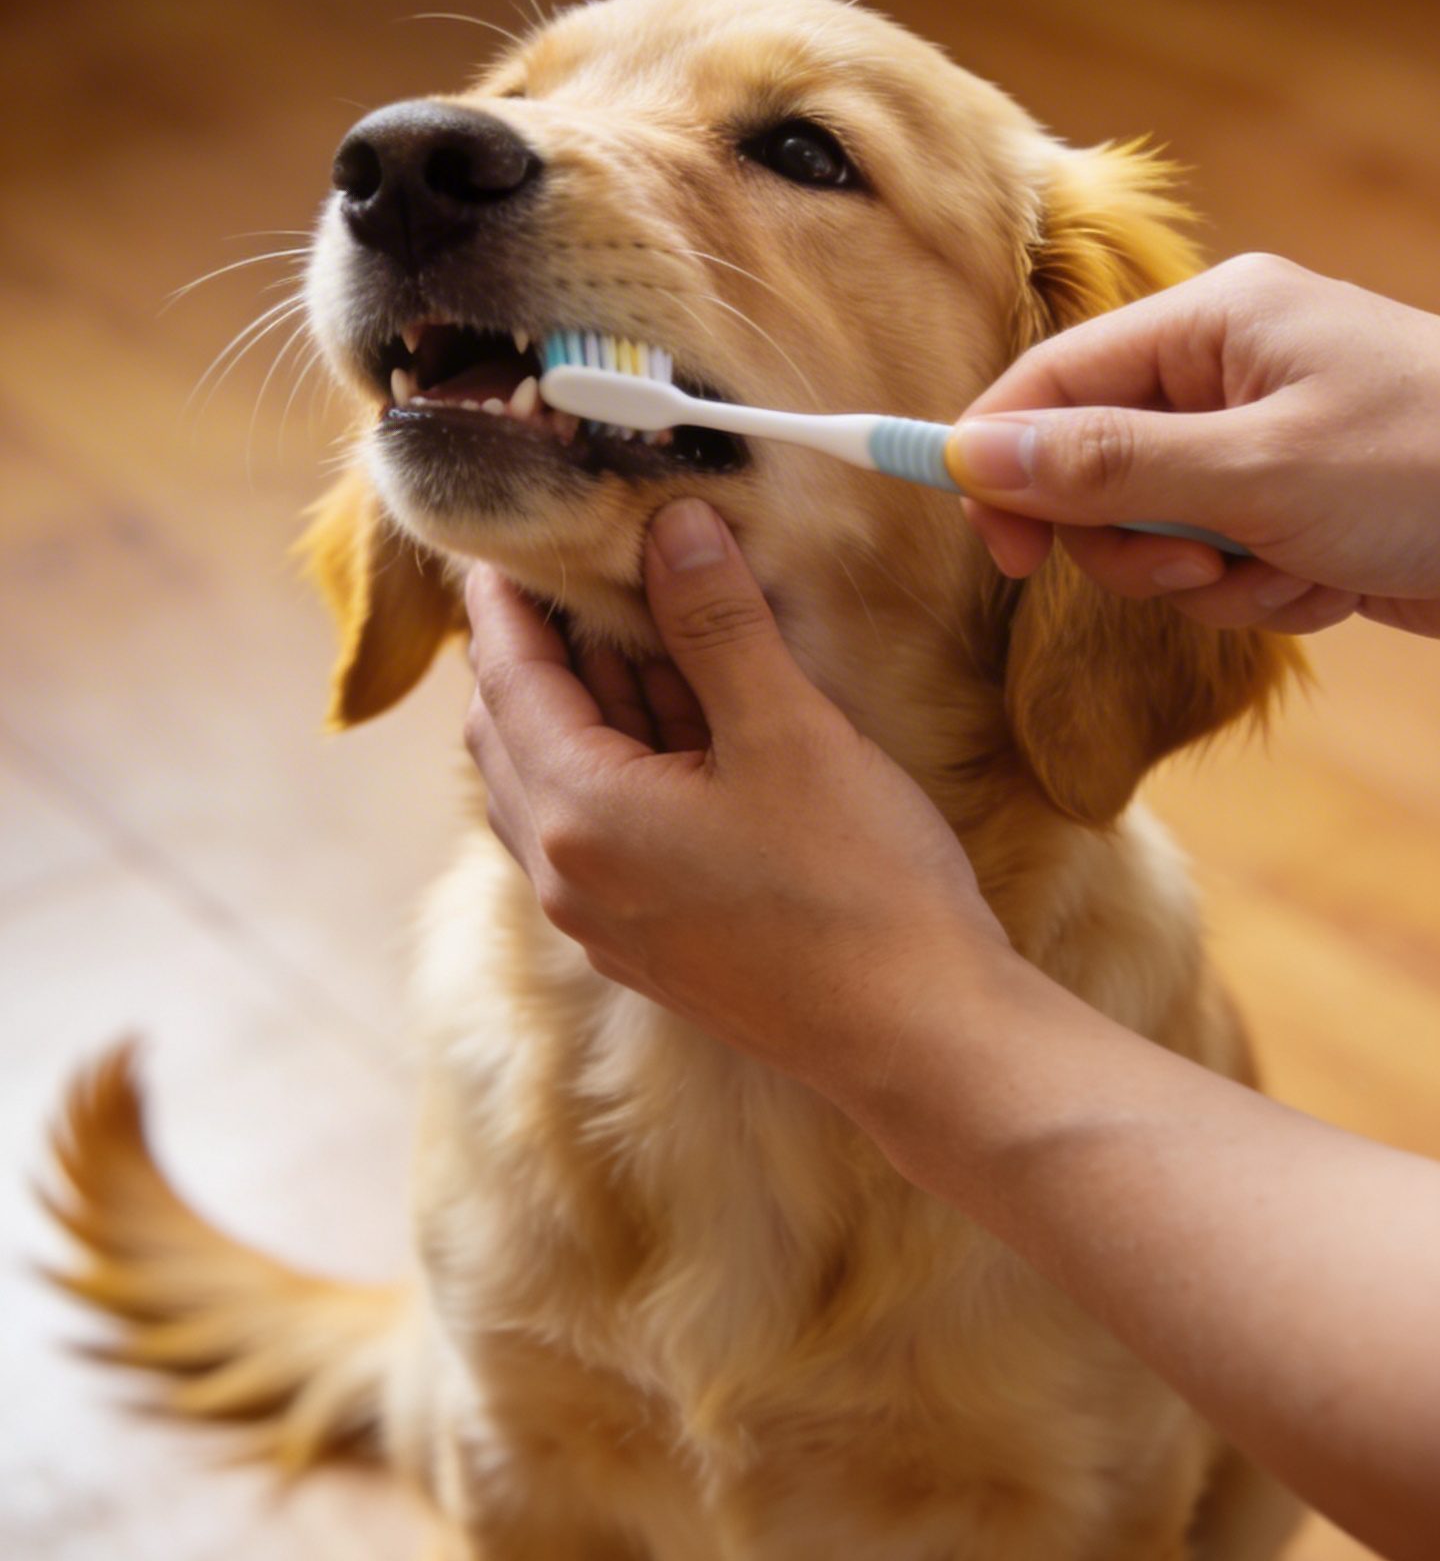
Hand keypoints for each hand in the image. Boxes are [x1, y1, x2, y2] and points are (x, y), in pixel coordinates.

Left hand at [464, 501, 1003, 1105]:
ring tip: (633, 627)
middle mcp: (565, 875)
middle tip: (577, 569)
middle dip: (537, 647)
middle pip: (510, 733)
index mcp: (578, 816)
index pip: (505, 678)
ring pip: (552, 783)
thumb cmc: (860, 886)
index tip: (508, 534)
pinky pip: (597, 829)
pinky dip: (616, 761)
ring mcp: (603, 918)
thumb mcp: (787, 729)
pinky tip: (678, 719)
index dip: (505, 597)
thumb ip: (716, 623)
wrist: (919, 1035)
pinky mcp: (648, 940)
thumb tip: (673, 526)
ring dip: (581, 703)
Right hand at [947, 254, 1439, 634]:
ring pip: (1161, 535)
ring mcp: (1268, 441)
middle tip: (1197, 568)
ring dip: (1213, 580)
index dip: (1007, 463)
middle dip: (1140, 542)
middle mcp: (1232, 370)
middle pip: (1098, 470)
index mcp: (1214, 322)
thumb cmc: (1431, 470)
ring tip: (1290, 571)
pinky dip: (1270, 593)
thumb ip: (1110, 466)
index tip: (999, 552)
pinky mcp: (1301, 507)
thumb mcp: (1258, 472)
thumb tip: (979, 454)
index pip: (1055, 380)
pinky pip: (1228, 566)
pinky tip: (1333, 583)